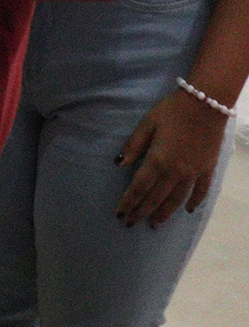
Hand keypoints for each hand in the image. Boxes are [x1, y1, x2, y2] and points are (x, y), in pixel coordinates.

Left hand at [115, 89, 228, 226]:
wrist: (207, 102)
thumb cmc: (173, 110)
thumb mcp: (147, 123)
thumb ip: (133, 145)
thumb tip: (118, 164)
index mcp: (157, 160)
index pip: (139, 188)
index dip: (128, 202)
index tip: (120, 214)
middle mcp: (175, 171)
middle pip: (155, 198)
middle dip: (141, 212)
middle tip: (131, 223)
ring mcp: (194, 171)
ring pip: (177, 199)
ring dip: (164, 213)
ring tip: (154, 224)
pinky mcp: (208, 168)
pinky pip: (201, 190)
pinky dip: (195, 201)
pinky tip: (188, 210)